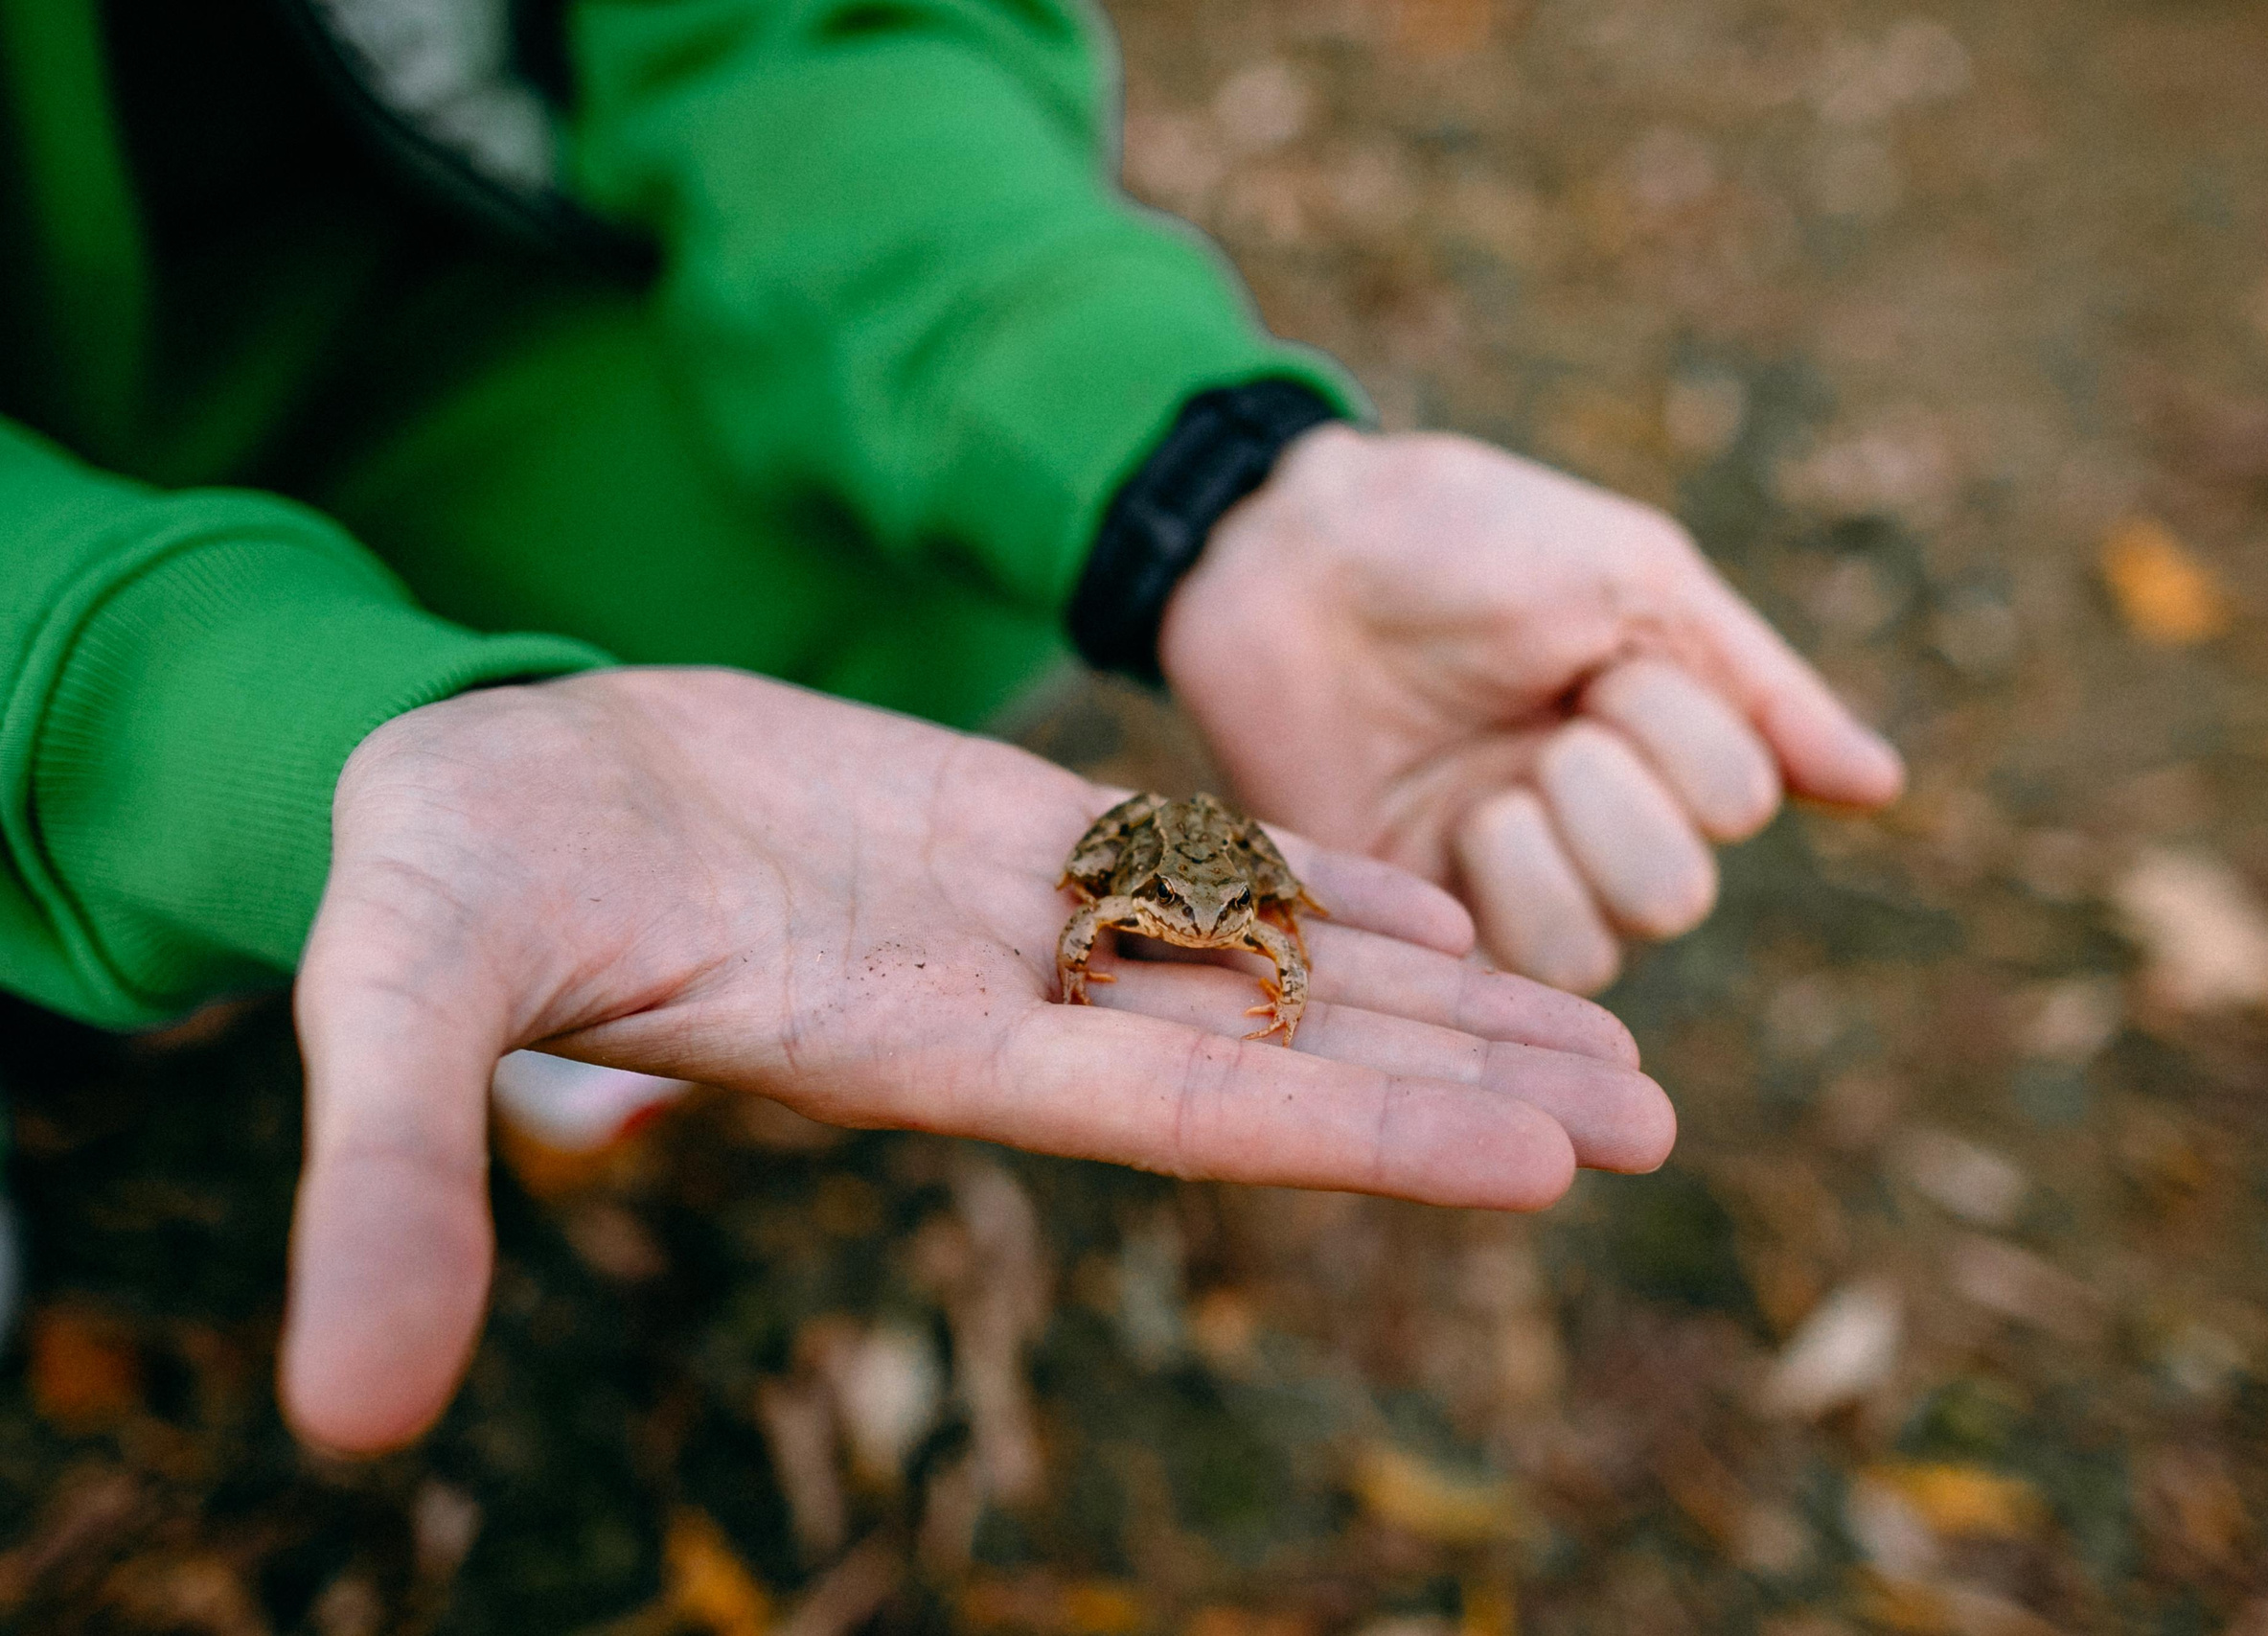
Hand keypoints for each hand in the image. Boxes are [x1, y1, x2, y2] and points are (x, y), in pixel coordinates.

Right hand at [283, 668, 1668, 1450]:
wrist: (455, 771)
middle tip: (1658, 1109)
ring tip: (1604, 1014)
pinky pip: (1194, 863)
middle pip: (1275, 1054)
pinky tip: (1442, 900)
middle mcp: (998, 1000)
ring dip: (1432, 985)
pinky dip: (1320, 883)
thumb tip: (346, 1419)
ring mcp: (1010, 912)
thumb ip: (393, 1186)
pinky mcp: (994, 825)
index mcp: (910, 1050)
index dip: (1361, 1130)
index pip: (1180, 1112)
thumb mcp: (399, 1010)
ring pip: (1262, 959)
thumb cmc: (427, 883)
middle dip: (1461, 1078)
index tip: (1547, 1158)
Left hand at [1159, 426, 1903, 992]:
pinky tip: (1449, 825)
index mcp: (1663, 740)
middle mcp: (1599, 827)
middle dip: (1612, 795)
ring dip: (1543, 855)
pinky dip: (1483, 895)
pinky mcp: (1412, 915)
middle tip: (1545, 722)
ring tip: (1484, 787)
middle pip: (1675, 894)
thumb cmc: (1463, 537)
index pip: (1737, 799)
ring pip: (1595, 951)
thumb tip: (1881, 787)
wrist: (1288, 546)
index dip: (1675, 727)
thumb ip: (1753, 689)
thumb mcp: (1629, 579)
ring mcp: (1503, 879)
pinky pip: (1494, 970)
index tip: (1599, 656)